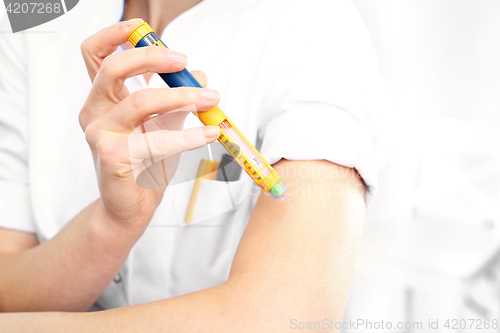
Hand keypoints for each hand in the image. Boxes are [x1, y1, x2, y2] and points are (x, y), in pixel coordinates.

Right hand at [79, 18, 219, 231]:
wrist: (132, 207)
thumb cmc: (145, 165)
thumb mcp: (164, 125)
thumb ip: (178, 102)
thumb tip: (201, 76)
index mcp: (104, 99)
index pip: (96, 56)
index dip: (114, 36)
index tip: (142, 28)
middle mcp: (95, 112)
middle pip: (112, 69)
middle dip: (151, 58)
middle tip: (184, 62)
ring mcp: (99, 135)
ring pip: (140, 101)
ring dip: (182, 97)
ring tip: (210, 99)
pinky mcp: (112, 157)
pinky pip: (155, 140)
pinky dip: (188, 135)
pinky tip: (209, 134)